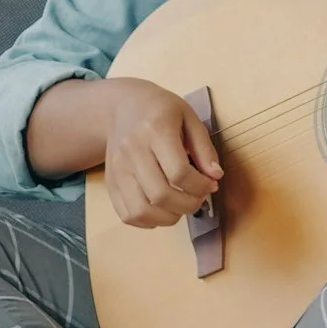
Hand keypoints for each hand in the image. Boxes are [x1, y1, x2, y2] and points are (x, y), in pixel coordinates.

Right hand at [101, 80, 223, 228]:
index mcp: (155, 129)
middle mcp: (132, 150)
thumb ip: (204, 147)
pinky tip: (162, 209)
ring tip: (181, 206)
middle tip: (198, 198)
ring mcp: (118, 168)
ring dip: (168, 218)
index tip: (210, 184)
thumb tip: (215, 176)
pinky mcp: (111, 181)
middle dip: (189, 205)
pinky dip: (148, 221)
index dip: (201, 186)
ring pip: (141, 210)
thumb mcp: (189, 117)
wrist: (122, 105)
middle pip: (161, 195)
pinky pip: (127, 215)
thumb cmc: (160, 110)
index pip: (179, 172)